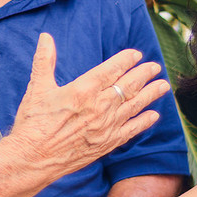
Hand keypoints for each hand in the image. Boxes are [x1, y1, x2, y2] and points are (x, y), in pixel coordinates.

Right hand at [5, 34, 170, 181]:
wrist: (33, 159)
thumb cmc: (33, 123)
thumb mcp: (37, 88)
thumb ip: (44, 60)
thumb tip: (45, 37)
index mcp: (83, 89)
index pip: (111, 70)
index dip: (126, 60)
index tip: (136, 55)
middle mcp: (99, 107)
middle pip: (128, 86)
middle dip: (143, 74)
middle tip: (155, 67)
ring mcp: (105, 127)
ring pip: (134, 106)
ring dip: (150, 94)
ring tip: (163, 86)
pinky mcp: (106, 144)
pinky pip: (131, 131)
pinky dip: (143, 122)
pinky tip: (153, 116)